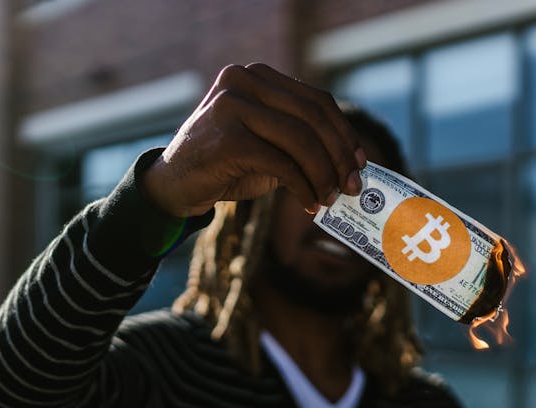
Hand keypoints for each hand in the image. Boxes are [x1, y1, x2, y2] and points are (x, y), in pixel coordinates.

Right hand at [142, 63, 366, 216]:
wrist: (175, 184)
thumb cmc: (226, 165)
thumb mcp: (267, 145)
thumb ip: (300, 142)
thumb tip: (349, 165)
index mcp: (256, 76)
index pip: (316, 101)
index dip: (343, 133)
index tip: (360, 162)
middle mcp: (243, 81)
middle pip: (312, 118)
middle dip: (338, 155)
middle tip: (352, 186)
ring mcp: (232, 106)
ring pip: (300, 140)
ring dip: (323, 175)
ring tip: (330, 198)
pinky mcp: (228, 137)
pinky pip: (282, 164)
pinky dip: (303, 187)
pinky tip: (310, 203)